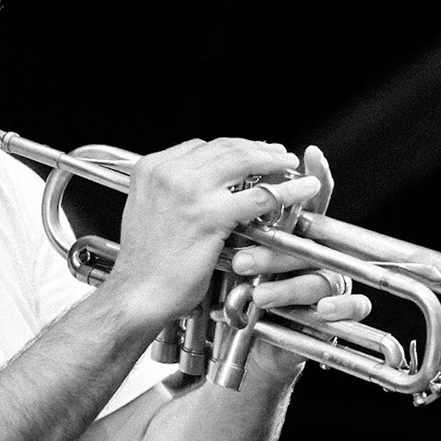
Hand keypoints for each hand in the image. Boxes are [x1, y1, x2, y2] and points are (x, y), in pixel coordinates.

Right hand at [103, 137, 324, 326]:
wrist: (138, 293)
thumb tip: (206, 184)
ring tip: (291, 166)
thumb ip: (173, 191)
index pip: (201, 146)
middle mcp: (168, 173)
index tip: (251, 153)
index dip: (233, 148)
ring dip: (274, 161)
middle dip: (257, 149)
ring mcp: (188, 192)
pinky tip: (303, 188)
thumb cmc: (146, 263)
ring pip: (244, 162)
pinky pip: (259, 196)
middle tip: (278, 155)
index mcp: (151, 168)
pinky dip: (287, 190)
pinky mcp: (209, 216)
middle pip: (225, 148)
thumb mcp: (149, 210)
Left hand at [227, 144, 372, 348]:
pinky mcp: (337, 314)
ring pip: (323, 274)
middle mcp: (314, 254)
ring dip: (290, 285)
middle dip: (277, 248)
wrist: (241, 349)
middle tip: (241, 259)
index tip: (310, 154)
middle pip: (311, 239)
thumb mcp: (223, 258)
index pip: (306, 201)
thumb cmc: (232, 297)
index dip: (315, 176)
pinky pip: (353, 306)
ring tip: (259, 295)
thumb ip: (229, 226)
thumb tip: (207, 189)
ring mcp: (328, 281)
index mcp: (292, 234)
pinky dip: (339, 308)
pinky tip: (319, 311)